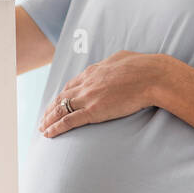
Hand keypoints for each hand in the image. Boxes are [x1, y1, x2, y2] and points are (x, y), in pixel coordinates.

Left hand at [39, 51, 167, 136]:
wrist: (151, 76)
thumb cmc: (144, 67)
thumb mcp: (123, 58)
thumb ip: (114, 63)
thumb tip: (115, 63)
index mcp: (94, 71)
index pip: (72, 85)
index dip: (63, 95)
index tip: (58, 102)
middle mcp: (86, 83)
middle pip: (61, 97)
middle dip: (50, 109)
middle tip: (44, 118)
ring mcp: (88, 97)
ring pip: (60, 110)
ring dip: (48, 120)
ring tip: (42, 128)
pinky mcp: (93, 111)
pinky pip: (68, 121)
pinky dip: (56, 128)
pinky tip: (49, 134)